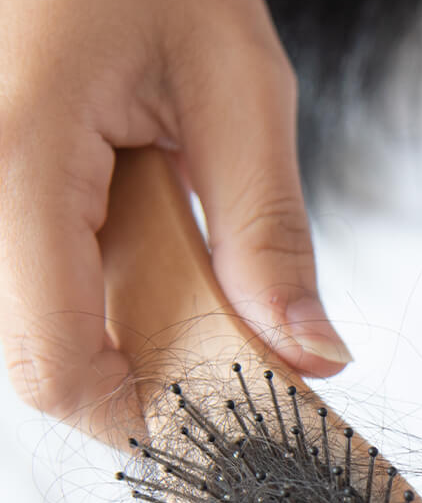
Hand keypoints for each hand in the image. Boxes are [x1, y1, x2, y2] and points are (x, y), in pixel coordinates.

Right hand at [0, 0, 348, 441]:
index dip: (141, 416)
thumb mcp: (240, 87)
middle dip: (138, 373)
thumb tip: (311, 356)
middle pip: (41, 360)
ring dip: (119, 326)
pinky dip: (95, 288)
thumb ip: (269, 235)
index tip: (222, 412)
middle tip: (220, 328)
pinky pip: (30, 279)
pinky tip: (137, 231)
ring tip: (177, 253)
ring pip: (32, 324)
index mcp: (14, 158)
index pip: (55, 367)